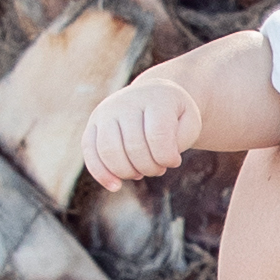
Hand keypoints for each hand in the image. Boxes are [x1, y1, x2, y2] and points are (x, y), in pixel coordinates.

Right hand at [84, 76, 201, 188]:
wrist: (153, 93)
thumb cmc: (174, 114)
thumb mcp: (190, 121)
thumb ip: (181, 139)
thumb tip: (160, 158)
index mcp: (156, 99)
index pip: (158, 135)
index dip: (166, 157)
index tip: (175, 161)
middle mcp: (127, 102)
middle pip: (133, 146)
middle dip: (149, 167)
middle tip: (159, 169)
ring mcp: (106, 112)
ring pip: (109, 151)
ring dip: (127, 172)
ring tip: (140, 173)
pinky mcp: (92, 124)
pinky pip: (90, 151)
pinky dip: (101, 173)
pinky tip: (115, 186)